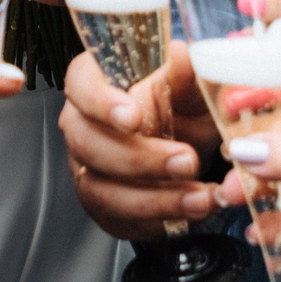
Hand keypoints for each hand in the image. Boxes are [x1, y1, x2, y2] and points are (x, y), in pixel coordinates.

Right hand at [57, 47, 224, 239]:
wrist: (194, 139)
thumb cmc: (184, 101)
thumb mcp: (192, 79)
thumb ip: (187, 70)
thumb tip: (186, 60)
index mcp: (97, 80)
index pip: (80, 84)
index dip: (100, 102)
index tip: (133, 116)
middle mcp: (82, 124)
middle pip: (87, 144)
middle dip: (139, 159)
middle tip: (187, 161)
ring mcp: (88, 168)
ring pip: (100, 190)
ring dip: (155, 199)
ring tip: (200, 197)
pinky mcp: (105, 205)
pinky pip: (119, 220)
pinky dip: (158, 221)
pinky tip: (191, 211)